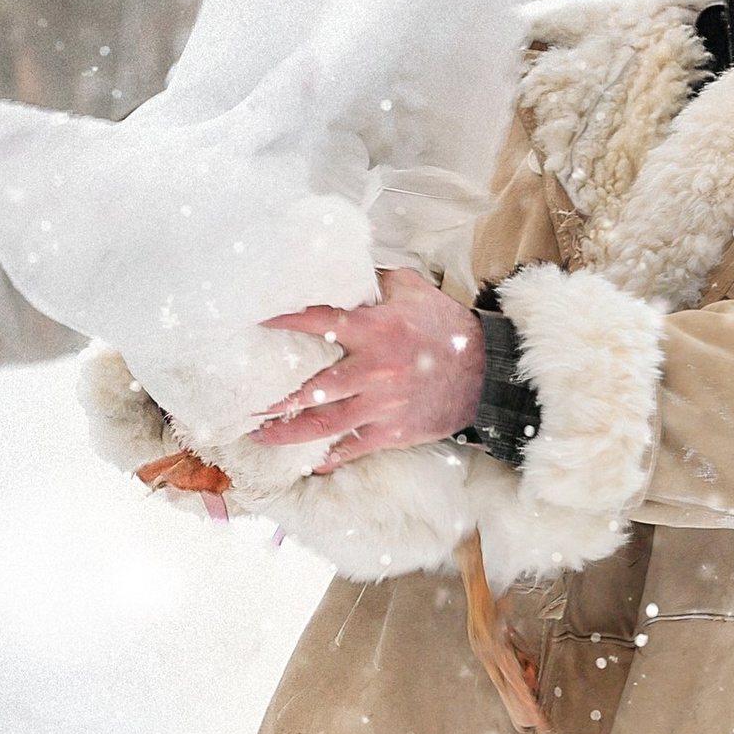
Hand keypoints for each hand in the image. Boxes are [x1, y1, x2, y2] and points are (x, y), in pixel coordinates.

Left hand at [248, 266, 481, 467]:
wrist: (485, 371)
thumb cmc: (446, 328)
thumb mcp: (413, 290)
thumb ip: (376, 280)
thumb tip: (345, 269)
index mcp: (375, 330)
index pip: (320, 322)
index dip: (286, 321)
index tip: (258, 322)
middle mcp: (374, 370)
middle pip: (314, 389)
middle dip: (277, 400)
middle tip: (247, 405)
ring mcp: (383, 405)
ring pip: (326, 424)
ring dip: (289, 434)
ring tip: (260, 437)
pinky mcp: (393, 430)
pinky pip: (355, 448)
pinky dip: (330, 458)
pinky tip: (308, 464)